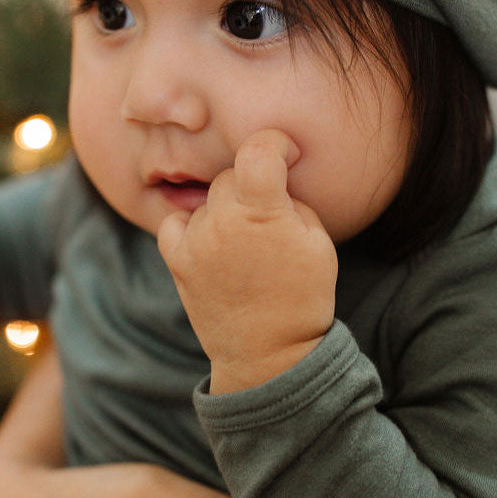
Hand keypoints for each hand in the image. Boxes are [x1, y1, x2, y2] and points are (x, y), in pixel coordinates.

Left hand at [156, 130, 336, 392]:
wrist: (268, 354)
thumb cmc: (302, 298)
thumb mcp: (319, 243)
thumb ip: (293, 202)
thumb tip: (274, 181)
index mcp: (263, 213)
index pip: (258, 149)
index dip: (276, 143)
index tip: (286, 155)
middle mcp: (222, 221)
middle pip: (232, 174)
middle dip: (253, 185)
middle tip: (269, 215)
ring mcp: (195, 241)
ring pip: (207, 199)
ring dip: (225, 209)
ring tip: (245, 243)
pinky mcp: (177, 261)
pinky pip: (176, 221)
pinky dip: (192, 224)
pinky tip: (212, 241)